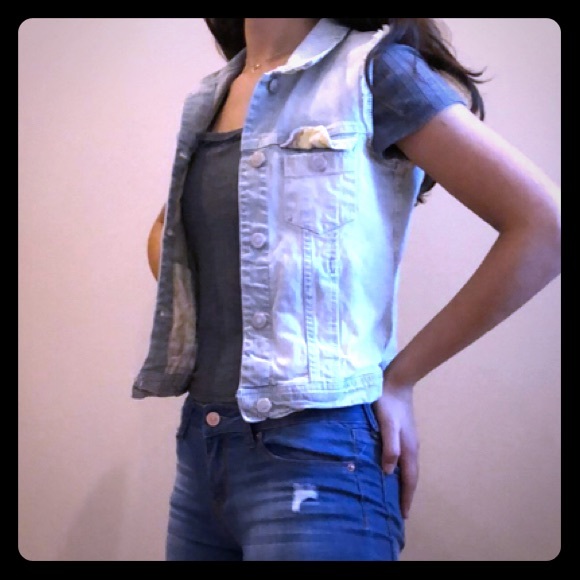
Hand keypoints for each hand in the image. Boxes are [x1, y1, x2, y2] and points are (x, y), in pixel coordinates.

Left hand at [372, 378, 418, 518]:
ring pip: (407, 467)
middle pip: (411, 476)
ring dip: (403, 483)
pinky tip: (390, 470)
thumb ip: (389, 447)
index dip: (406, 497)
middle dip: (406, 494)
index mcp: (409, 448)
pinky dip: (399, 470)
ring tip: (394, 495)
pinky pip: (403, 458)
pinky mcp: (402, 433)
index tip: (403, 516)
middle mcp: (412, 447)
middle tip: (399, 511)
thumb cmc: (388, 403)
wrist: (395, 381)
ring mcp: (409, 439)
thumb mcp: (386, 425)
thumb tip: (388, 472)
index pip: (410, 479)